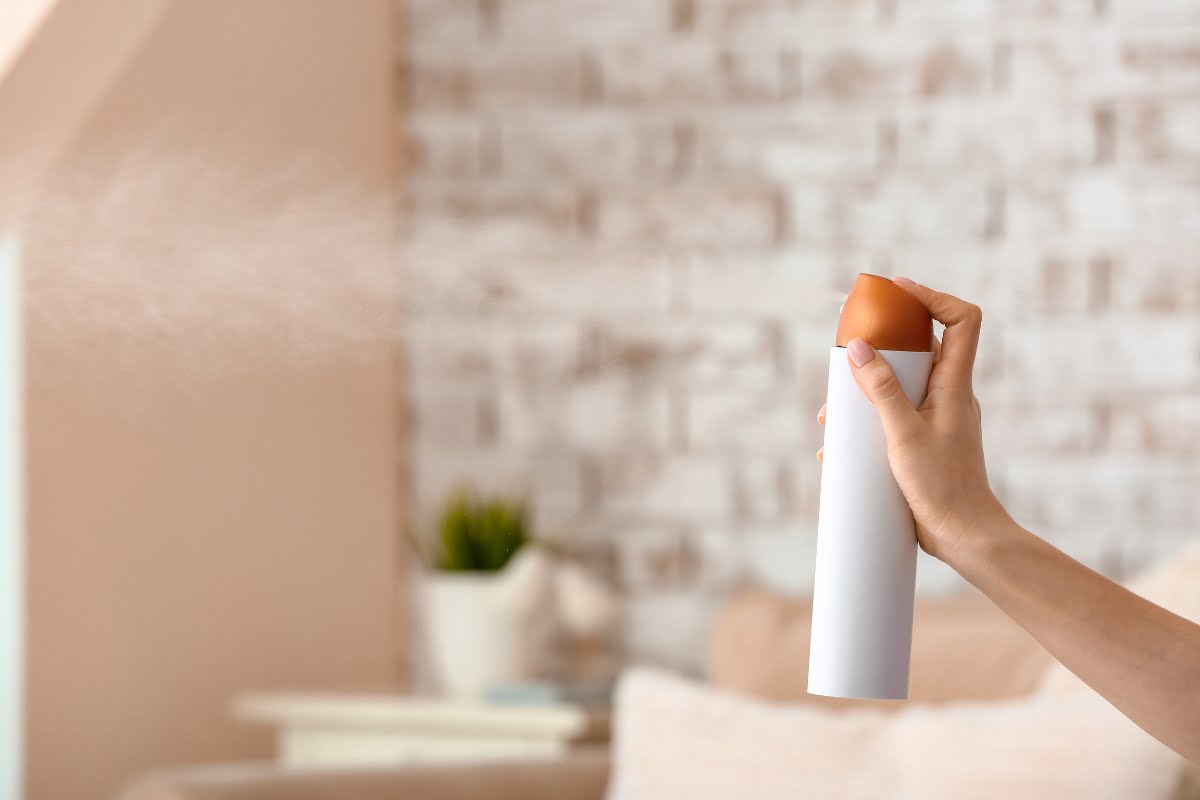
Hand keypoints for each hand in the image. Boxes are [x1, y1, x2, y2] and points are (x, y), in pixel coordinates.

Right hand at [817, 277, 1006, 564]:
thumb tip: (859, 347)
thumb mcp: (903, 434)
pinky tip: (841, 445)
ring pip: (903, 385)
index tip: (896, 291)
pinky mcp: (926, 442)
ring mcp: (940, 418)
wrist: (965, 536)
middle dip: (881, 345)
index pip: (963, 320)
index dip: (933, 297)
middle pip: (922, 348)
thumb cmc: (943, 486)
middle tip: (847, 349)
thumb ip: (881, 388)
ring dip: (866, 389)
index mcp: (956, 384)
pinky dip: (869, 419)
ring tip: (832, 413)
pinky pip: (896, 414)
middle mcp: (951, 395)